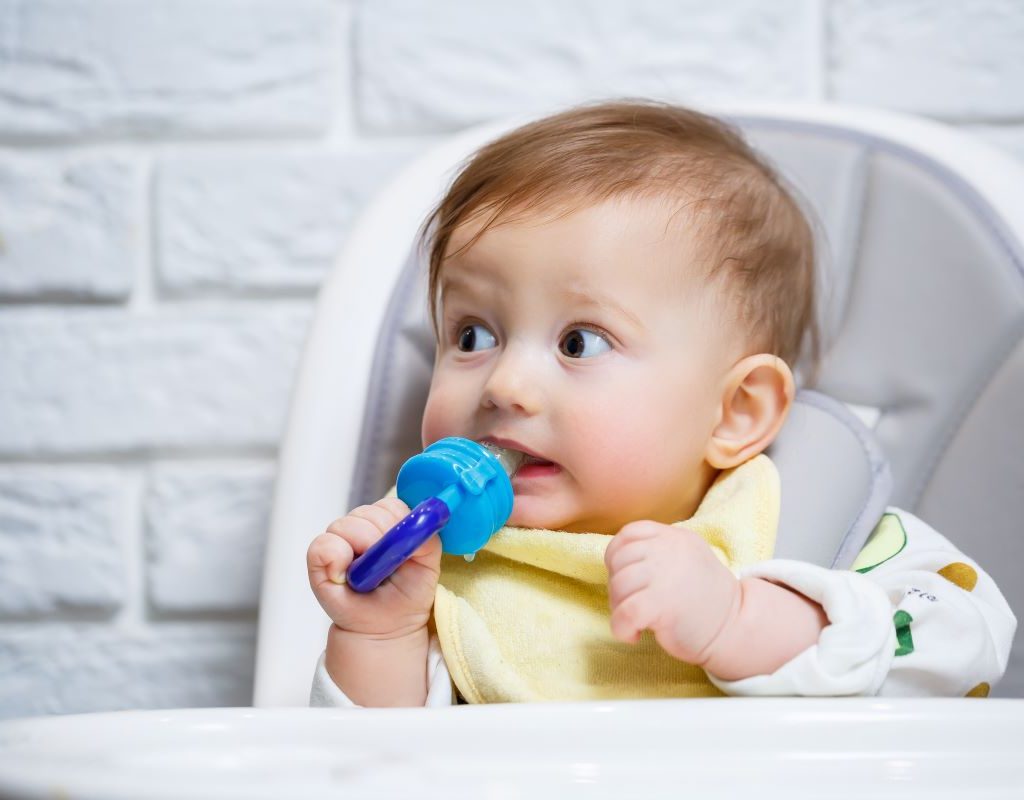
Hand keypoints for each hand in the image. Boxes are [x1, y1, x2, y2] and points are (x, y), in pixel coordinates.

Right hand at [307, 496, 442, 640]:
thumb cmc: (405, 596)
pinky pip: (322, 544)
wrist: (386, 627)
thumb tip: (419, 521)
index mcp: (389, 524)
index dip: (397, 523)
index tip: (402, 545)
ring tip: (366, 575)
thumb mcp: (427, 568)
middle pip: (368, 513)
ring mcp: (340, 540)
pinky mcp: (320, 556)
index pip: (390, 506)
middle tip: (383, 566)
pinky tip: (343, 575)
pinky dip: (334, 558)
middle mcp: (363, 526)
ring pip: (345, 525)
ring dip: (358, 549)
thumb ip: (427, 541)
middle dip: (379, 538)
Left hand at [604, 520, 740, 665]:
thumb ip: (657, 551)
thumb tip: (615, 559)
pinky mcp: (662, 604)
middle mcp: (669, 549)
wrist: (735, 628)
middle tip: (632, 604)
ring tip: (636, 620)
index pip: (629, 533)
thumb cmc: (704, 598)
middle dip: (617, 585)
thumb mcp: (686, 558)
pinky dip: (621, 628)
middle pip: (619, 559)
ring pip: (619, 585)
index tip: (626, 577)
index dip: (617, 556)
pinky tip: (634, 635)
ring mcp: (666, 575)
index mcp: (675, 537)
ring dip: (619, 607)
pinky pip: (624, 613)